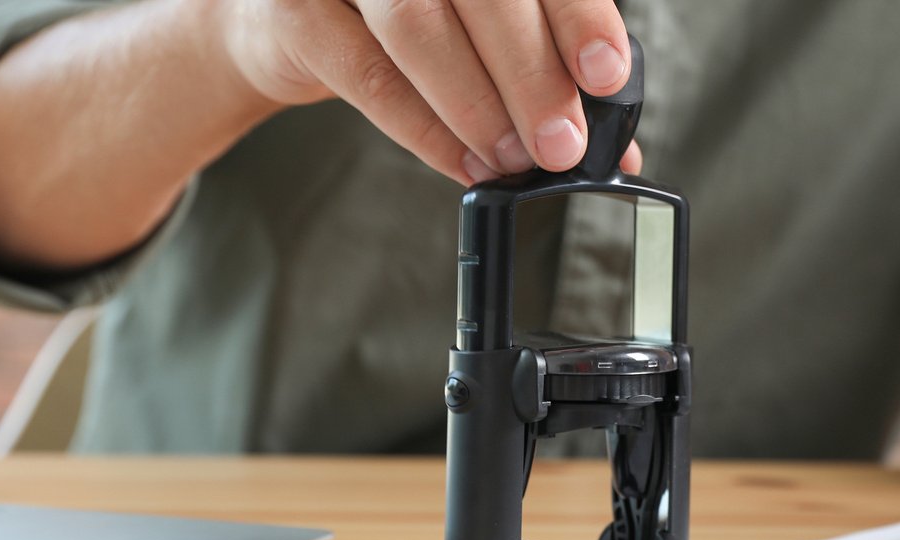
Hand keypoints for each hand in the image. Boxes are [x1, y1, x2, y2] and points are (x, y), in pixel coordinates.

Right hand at [206, 0, 643, 183]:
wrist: (282, 18)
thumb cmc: (395, 17)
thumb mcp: (478, 25)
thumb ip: (543, 64)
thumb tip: (616, 144)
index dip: (577, 15)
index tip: (605, 74)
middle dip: (531, 73)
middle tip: (563, 144)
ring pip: (417, 24)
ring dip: (476, 103)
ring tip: (514, 159)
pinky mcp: (294, 11)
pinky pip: (368, 76)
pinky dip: (426, 130)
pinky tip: (466, 164)